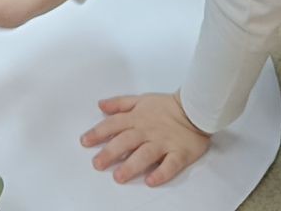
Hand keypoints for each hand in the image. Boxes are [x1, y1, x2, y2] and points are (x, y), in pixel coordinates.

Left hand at [81, 92, 210, 185]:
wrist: (196, 108)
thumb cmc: (167, 106)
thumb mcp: (141, 99)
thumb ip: (120, 104)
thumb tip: (100, 105)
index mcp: (137, 118)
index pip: (114, 124)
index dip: (98, 133)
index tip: (84, 142)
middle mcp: (148, 131)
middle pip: (126, 141)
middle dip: (110, 152)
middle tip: (97, 164)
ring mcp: (164, 142)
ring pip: (146, 154)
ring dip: (132, 165)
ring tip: (119, 176)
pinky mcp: (180, 153)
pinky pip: (170, 164)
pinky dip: (161, 173)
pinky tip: (151, 181)